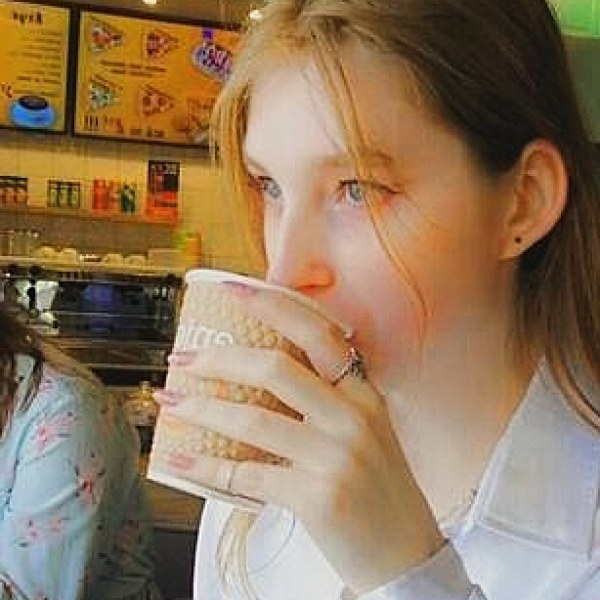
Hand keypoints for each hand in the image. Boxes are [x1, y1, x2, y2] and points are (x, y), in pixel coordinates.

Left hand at [158, 283, 444, 594]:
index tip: (231, 291)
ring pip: (253, 420)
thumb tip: (257, 375)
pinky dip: (206, 465)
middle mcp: (353, 418)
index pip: (317, 332)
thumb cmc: (378, 488)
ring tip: (171, 401)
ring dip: (202, 407)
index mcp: (363, 394)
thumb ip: (324, 400)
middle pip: (276, 368)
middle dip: (220, 357)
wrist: (407, 552)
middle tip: (183, 358)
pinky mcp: (318, 499)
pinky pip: (247, 474)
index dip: (272, 304)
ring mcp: (337, 458)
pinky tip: (181, 457)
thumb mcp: (363, 430)